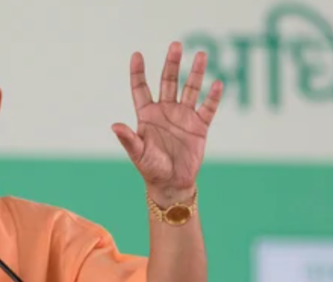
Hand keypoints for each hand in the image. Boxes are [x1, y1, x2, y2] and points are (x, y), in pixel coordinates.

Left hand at [112, 42, 222, 201]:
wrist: (171, 184)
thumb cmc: (151, 169)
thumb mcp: (138, 154)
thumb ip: (128, 139)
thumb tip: (114, 125)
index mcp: (147, 115)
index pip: (141, 88)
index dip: (138, 72)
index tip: (137, 55)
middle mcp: (165, 111)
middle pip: (168, 81)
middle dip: (172, 64)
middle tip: (176, 45)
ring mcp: (183, 116)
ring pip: (190, 89)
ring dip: (196, 73)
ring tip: (201, 54)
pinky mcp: (200, 126)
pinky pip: (208, 108)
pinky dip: (213, 97)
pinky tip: (218, 84)